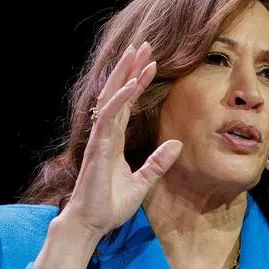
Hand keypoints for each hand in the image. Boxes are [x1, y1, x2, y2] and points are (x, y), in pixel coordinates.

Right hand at [59, 42, 182, 236]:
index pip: (127, 104)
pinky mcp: (98, 148)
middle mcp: (105, 134)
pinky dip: (119, 100)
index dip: (138, 83)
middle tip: (143, 45)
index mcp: (113, 140)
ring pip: (111, 98)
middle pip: (117, 92)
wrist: (92, 224)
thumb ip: (157, 163)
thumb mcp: (143, 183)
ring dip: (124, 74)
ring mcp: (100, 139)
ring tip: (135, 52)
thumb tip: (177, 144)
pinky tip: (130, 85)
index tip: (152, 64)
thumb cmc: (110, 206)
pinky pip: (108, 118)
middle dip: (130, 68)